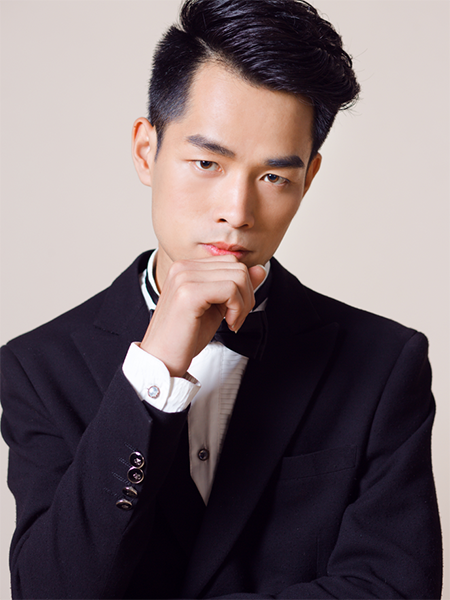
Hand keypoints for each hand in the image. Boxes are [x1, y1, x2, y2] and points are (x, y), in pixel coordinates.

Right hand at [140, 256, 265, 376]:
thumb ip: (236, 287)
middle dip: (247, 295)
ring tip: (232, 322)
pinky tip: (228, 324)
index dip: (242, 287)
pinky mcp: (188, 293)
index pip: (231, 262)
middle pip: (237, 266)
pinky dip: (237, 309)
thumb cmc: (185, 337)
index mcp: (186, 267)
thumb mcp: (217, 307)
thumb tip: (260, 269)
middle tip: (236, 318)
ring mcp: (184, 278)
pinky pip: (230, 289)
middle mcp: (183, 267)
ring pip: (238, 276)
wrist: (162, 360)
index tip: (234, 311)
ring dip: (243, 304)